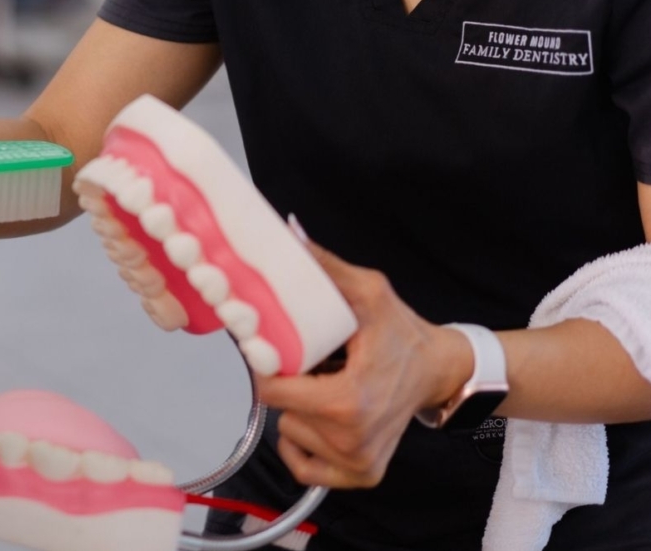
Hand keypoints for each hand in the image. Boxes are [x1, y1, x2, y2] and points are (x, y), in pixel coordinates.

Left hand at [256, 243, 471, 488]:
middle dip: (288, 383)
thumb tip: (290, 233)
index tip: (273, 349)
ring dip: (301, 410)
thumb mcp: (368, 291)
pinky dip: (305, 442)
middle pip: (281, 410)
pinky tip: (324, 418)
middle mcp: (352, 439)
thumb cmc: (404, 334)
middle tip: (314, 364)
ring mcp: (358, 462)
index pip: (273, 391)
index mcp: (349, 400)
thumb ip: (325, 266)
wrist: (440, 373)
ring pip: (291, 433)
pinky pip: (304, 466)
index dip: (266, 366)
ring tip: (329, 386)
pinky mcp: (362, 475)